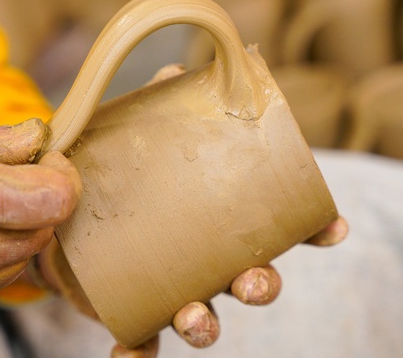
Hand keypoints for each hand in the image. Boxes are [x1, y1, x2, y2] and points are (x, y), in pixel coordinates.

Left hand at [34, 64, 349, 356]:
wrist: (69, 220)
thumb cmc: (118, 178)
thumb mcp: (135, 138)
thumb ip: (155, 108)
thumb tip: (172, 74)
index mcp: (221, 220)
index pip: (280, 226)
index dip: (314, 230)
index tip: (333, 230)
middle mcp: (207, 260)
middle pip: (252, 279)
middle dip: (261, 285)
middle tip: (253, 281)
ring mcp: (174, 288)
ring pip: (207, 316)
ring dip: (207, 323)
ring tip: (194, 318)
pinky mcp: (134, 309)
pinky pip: (143, 342)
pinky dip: (138, 353)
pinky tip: (125, 356)